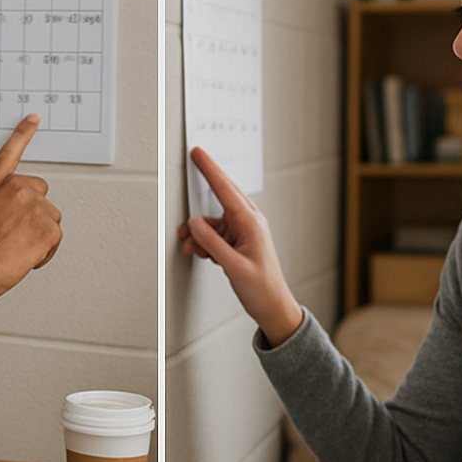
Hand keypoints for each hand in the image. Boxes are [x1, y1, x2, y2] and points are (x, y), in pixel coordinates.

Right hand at [0, 115, 61, 308]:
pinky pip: (55, 238)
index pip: (10, 154)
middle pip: (41, 197)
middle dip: (33, 215)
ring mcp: (34, 207)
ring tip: (13, 250)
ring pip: (50, 219)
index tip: (34, 118)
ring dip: (39, 235)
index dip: (23, 134)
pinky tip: (23, 257)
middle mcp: (17, 190)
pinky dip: (44, 251)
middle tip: (11, 237)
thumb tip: (8, 204)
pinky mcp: (47, 228)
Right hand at [180, 147, 301, 345]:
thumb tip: (194, 224)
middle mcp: (249, 223)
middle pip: (221, 197)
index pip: (226, 190)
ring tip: (188, 247)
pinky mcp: (239, 243)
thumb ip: (211, 242)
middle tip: (191, 164)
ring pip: (213, 221)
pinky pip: (216, 235)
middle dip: (202, 188)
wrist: (273, 307)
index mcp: (251, 223)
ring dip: (199, 232)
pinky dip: (204, 242)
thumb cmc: (261, 289)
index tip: (199, 154)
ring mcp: (244, 232)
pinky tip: (200, 253)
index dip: (210, 170)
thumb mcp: (233, 265)